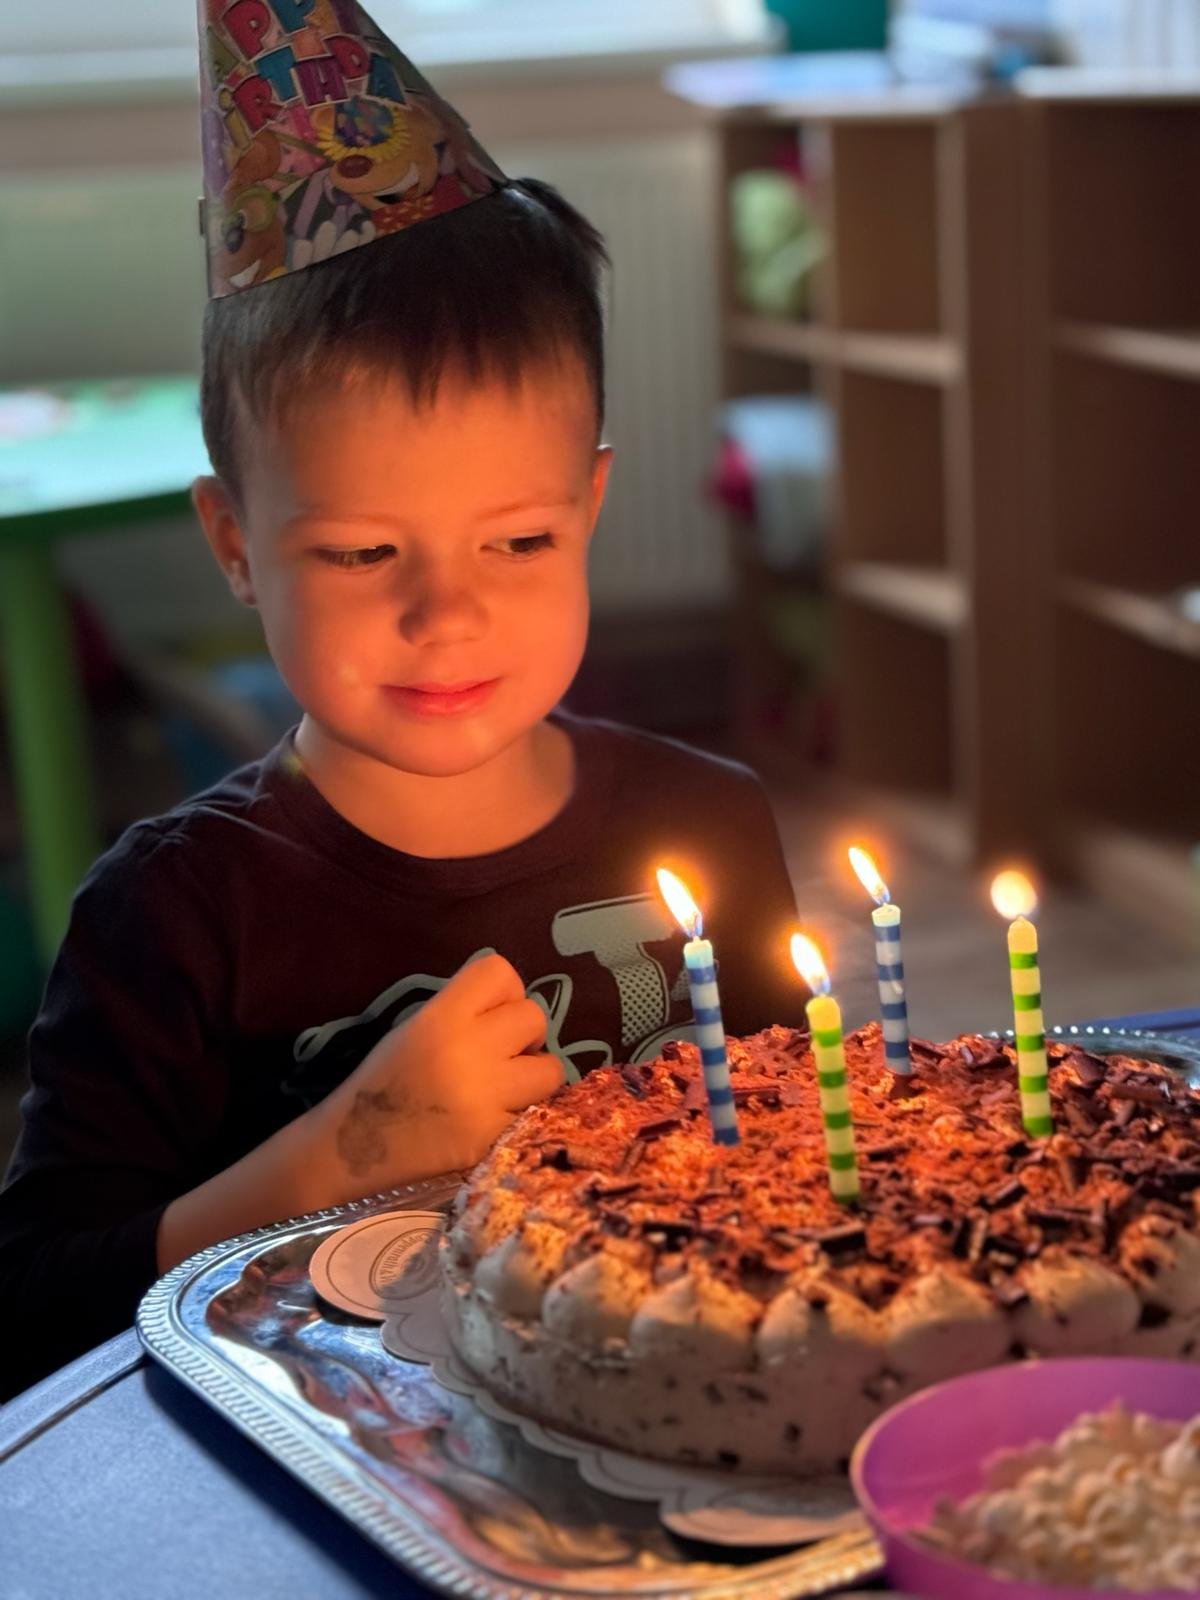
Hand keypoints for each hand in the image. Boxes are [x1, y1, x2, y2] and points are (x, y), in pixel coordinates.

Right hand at [320, 952, 561, 1186]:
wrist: (354, 1151)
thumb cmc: (382, 1084)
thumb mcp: (413, 1029)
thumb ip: (460, 1010)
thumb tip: (508, 1006)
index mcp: (440, 1016)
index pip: (499, 972)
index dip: (504, 991)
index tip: (492, 1013)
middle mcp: (468, 1049)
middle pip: (534, 1016)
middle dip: (523, 1035)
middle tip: (503, 1055)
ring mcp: (486, 1096)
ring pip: (551, 1068)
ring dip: (535, 1077)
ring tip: (508, 1089)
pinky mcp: (495, 1137)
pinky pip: (535, 1113)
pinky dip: (521, 1116)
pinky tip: (495, 1121)